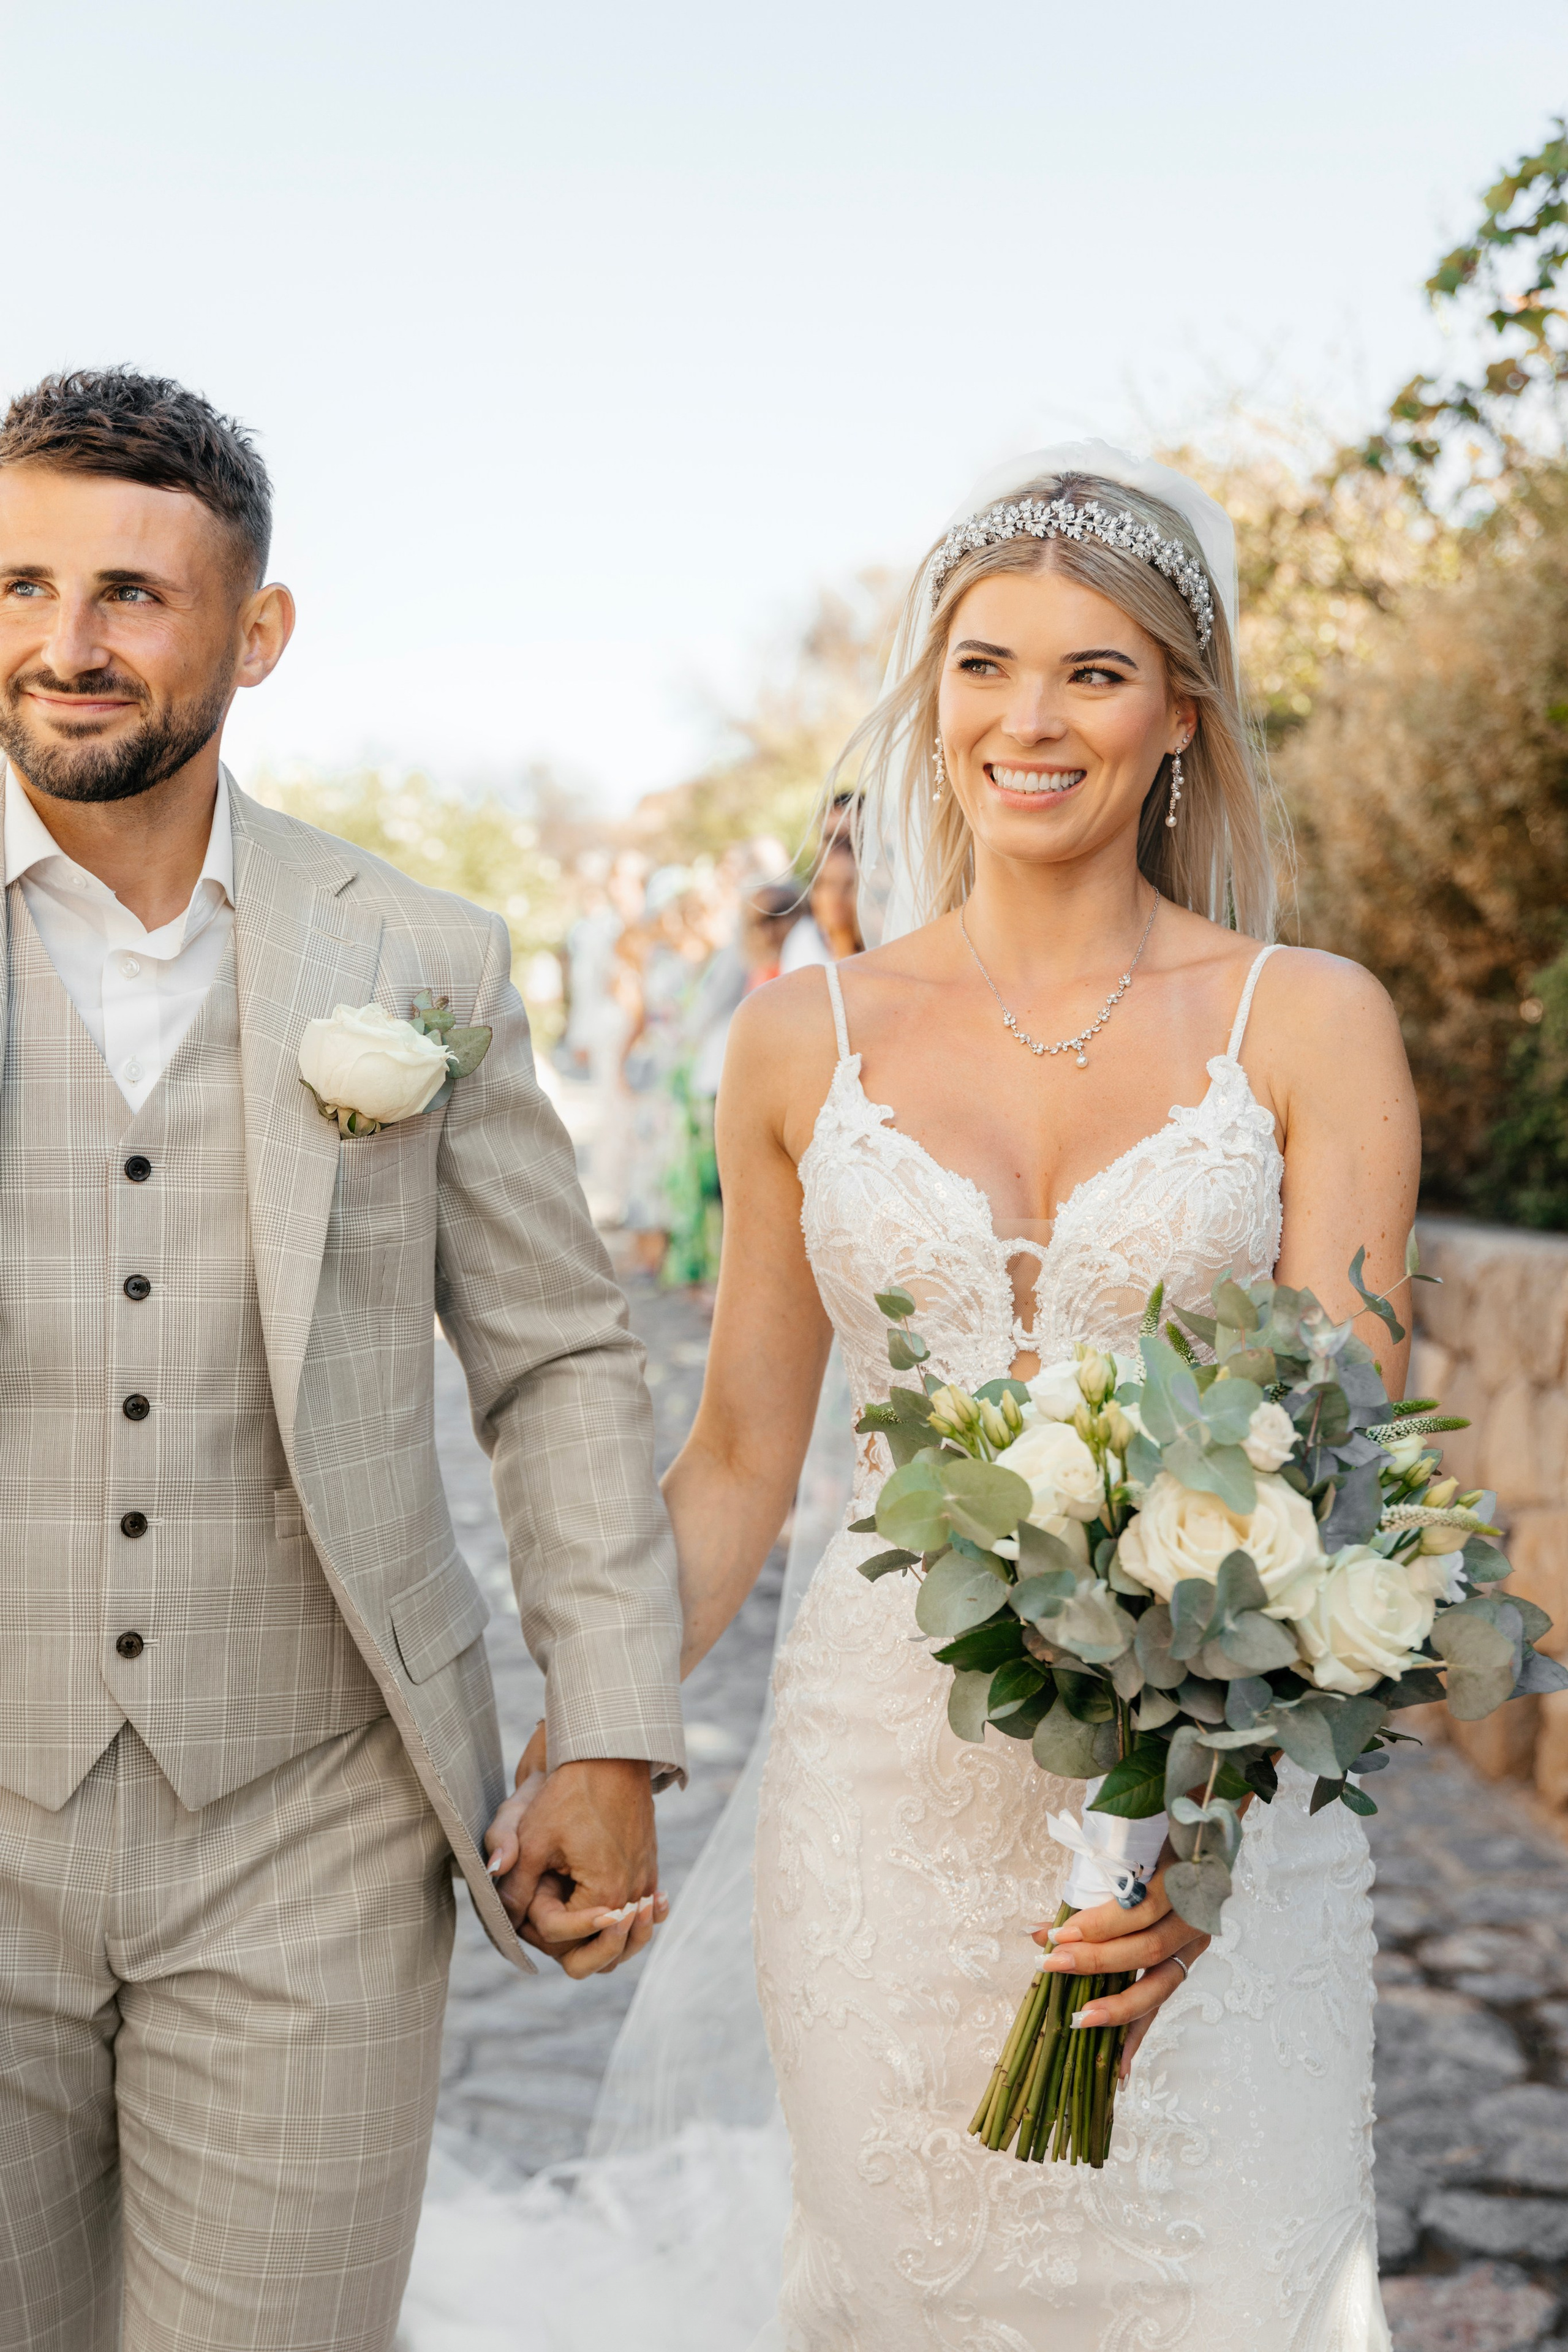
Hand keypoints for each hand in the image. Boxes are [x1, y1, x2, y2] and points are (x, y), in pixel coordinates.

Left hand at [484, 1735, 668, 1978]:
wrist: (610, 1754)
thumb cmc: (570, 1794)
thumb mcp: (534, 1840)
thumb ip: (516, 1888)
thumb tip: (504, 1920)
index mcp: (606, 1893)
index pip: (566, 1937)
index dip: (538, 1923)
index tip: (531, 1894)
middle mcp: (634, 1894)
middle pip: (606, 1956)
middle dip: (574, 1949)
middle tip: (548, 1928)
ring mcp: (646, 1881)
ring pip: (627, 1939)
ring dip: (605, 1942)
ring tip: (577, 1931)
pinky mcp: (649, 1867)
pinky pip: (640, 1911)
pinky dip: (627, 1921)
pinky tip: (613, 1914)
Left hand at [1032, 1846, 1207, 2081]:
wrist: (1208, 1833)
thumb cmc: (1160, 1837)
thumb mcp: (1129, 1852)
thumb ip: (1087, 1890)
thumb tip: (1037, 1932)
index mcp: (1184, 1881)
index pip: (1142, 1910)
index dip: (1100, 1925)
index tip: (1058, 1935)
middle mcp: (1194, 1918)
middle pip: (1146, 1949)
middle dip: (1095, 1962)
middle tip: (1051, 1965)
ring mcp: (1194, 1944)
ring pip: (1160, 1985)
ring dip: (1117, 2006)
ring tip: (1080, 2020)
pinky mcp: (1185, 1963)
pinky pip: (1160, 2002)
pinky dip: (1137, 2034)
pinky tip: (1119, 2069)